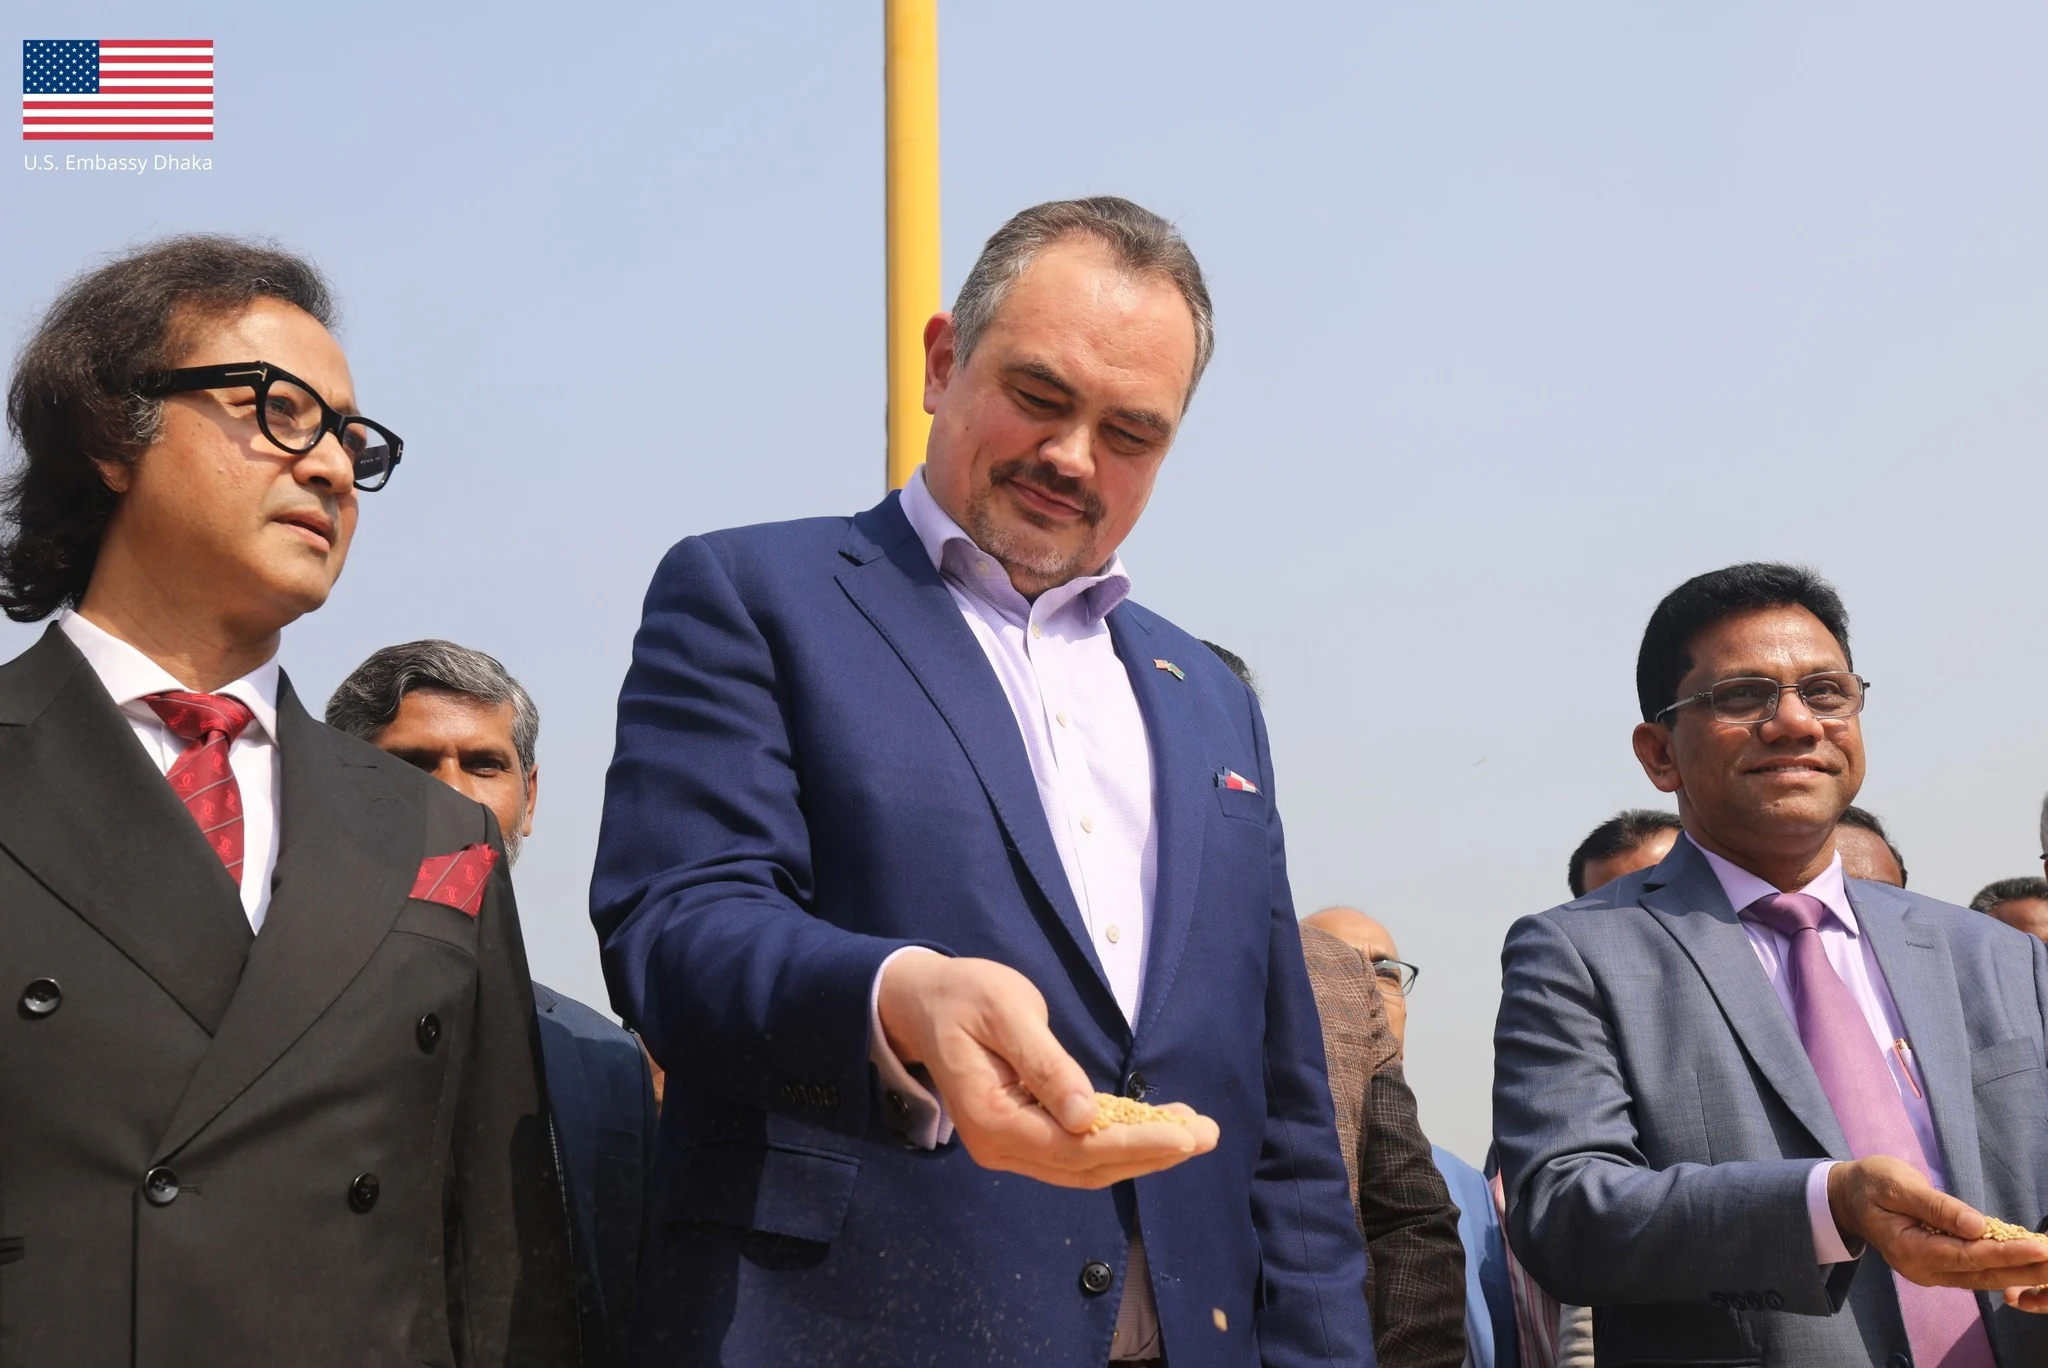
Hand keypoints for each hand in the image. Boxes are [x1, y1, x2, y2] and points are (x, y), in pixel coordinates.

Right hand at [876, 952, 1218, 1188]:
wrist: (923, 1002)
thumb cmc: (963, 996)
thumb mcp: (1006, 1013)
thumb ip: (1045, 1064)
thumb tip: (1085, 1117)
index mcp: (992, 1119)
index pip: (1075, 1148)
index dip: (1134, 1146)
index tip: (1186, 1136)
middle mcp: (1000, 1146)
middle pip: (1087, 1167)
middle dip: (1152, 1154)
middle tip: (1209, 1133)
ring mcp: (1011, 1145)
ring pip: (1086, 1165)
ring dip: (1143, 1152)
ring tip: (1196, 1130)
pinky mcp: (1024, 1134)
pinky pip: (1077, 1149)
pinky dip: (1121, 1140)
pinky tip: (1159, 1125)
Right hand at [1828, 1156, 2047, 1299]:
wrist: (1847, 1197)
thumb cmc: (1870, 1183)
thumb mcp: (1896, 1185)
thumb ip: (1935, 1206)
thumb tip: (1977, 1225)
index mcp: (1909, 1250)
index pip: (1967, 1256)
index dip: (2005, 1253)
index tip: (2038, 1248)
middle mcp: (1922, 1270)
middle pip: (1981, 1275)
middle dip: (2022, 1269)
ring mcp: (1930, 1272)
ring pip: (1982, 1277)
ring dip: (2018, 1271)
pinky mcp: (1939, 1266)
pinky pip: (1975, 1270)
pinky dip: (2003, 1266)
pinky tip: (2027, 1260)